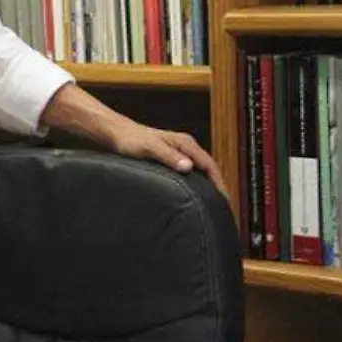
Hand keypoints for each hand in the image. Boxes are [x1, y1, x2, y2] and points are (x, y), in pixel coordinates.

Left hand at [110, 121, 228, 197]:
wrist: (117, 134)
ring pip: (199, 172)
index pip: (210, 165)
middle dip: (217, 187)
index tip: (224, 200)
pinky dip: (194, 184)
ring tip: (211, 205)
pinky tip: (192, 196)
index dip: (219, 183)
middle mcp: (185, 148)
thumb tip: (188, 167)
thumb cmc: (131, 140)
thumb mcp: (150, 148)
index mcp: (185, 144)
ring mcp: (178, 153)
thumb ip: (168, 156)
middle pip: (208, 169)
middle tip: (222, 208)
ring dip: (207, 186)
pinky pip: (188, 173)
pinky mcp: (170, 159)